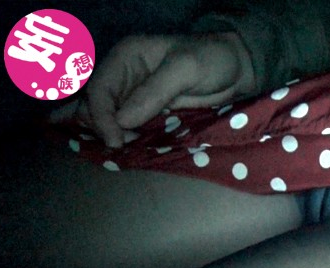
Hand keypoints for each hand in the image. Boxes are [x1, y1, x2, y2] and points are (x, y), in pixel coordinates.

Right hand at [50, 32, 254, 147]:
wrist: (235, 69)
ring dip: (110, 136)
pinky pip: (125, 128)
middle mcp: (122, 75)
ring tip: (126, 149)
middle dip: (102, 128)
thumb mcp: (186, 69)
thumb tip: (123, 120)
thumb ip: (154, 92)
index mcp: (125, 56)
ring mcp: (132, 96)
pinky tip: (127, 150)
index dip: (100, 116)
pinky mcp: (144, 112)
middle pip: (94, 106)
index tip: (115, 140)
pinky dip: (124, 139)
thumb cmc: (212, 60)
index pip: (98, 89)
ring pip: (106, 120)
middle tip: (124, 146)